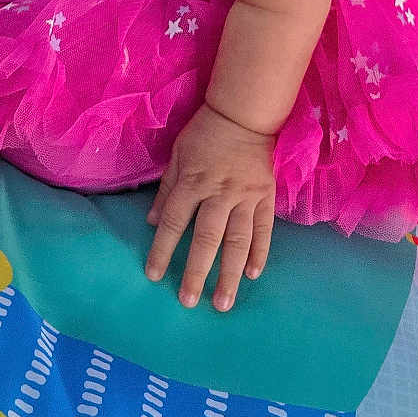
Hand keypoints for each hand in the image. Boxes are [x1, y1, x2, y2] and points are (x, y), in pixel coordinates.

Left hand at [145, 103, 275, 311]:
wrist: (244, 114)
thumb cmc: (205, 133)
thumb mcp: (178, 154)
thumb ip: (167, 189)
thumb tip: (151, 222)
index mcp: (193, 182)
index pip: (173, 221)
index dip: (162, 249)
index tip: (154, 275)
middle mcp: (219, 193)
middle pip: (206, 237)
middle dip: (196, 271)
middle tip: (189, 301)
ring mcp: (245, 196)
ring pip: (238, 239)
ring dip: (229, 273)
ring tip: (223, 302)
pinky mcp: (266, 195)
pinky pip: (264, 228)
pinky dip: (259, 252)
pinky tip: (252, 274)